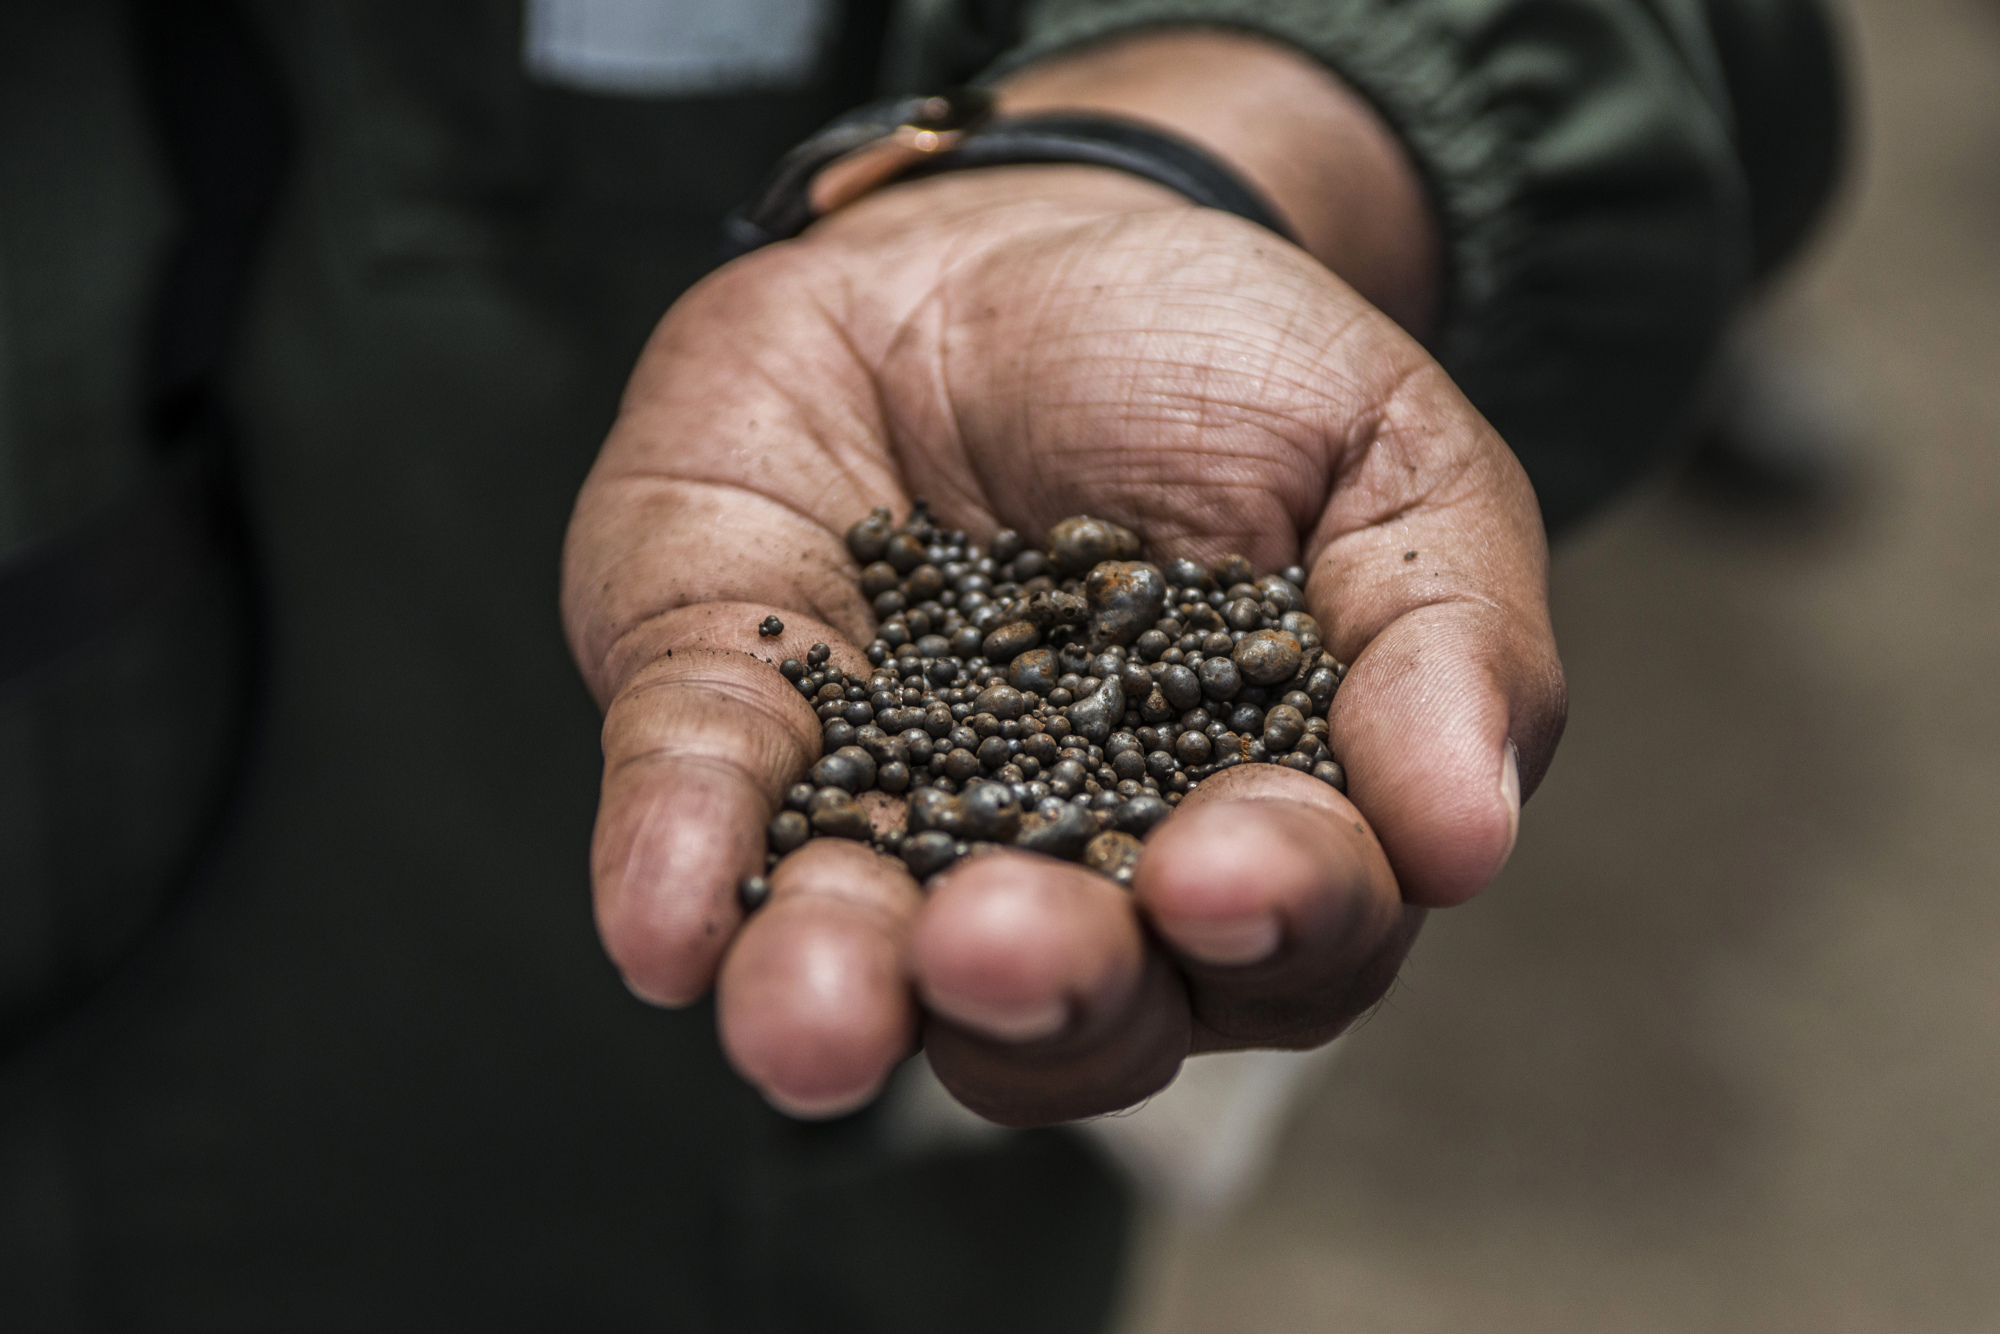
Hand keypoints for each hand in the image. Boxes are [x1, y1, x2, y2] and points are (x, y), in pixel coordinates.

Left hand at [560, 35, 1564, 1127]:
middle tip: (1008, 946)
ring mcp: (888, 807)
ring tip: (817, 1011)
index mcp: (1253, 825)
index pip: (1288, 933)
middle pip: (1077, 1009)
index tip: (1229, 867)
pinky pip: (701, 808)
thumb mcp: (1391, 457)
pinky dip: (680, 867)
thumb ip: (1445, 634)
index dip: (1272, 918)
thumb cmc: (1223, 368)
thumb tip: (1468, 835)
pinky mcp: (728, 717)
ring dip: (846, 995)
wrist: (1010, 242)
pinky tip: (667, 924)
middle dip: (1047, 993)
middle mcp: (1070, 867)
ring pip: (871, 962)